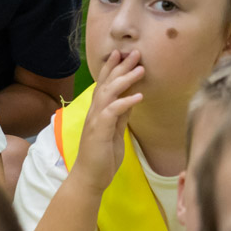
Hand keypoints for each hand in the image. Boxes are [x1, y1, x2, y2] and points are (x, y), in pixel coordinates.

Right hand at [71, 49, 144, 194]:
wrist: (90, 178)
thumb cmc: (102, 157)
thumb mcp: (115, 132)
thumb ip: (121, 115)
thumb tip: (132, 99)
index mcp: (98, 112)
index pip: (104, 84)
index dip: (112, 68)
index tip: (122, 54)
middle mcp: (94, 112)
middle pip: (107, 83)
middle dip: (120, 67)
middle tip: (135, 52)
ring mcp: (95, 121)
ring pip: (109, 93)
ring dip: (125, 80)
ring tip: (140, 69)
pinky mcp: (99, 131)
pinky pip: (112, 112)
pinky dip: (125, 102)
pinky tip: (138, 97)